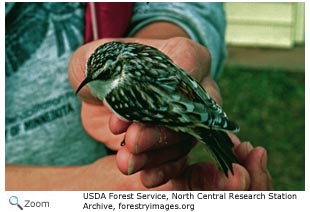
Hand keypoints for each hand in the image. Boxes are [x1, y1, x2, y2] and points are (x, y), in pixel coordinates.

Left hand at [69, 37, 214, 187]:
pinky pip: (183, 159)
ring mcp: (189, 117)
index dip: (163, 94)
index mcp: (184, 55)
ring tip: (126, 161)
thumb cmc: (106, 67)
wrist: (110, 86)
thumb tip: (118, 104)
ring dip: (157, 155)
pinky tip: (146, 177)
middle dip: (161, 132)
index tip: (127, 113)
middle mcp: (194, 88)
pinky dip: (166, 170)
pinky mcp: (178, 140)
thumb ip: (101, 67)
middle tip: (131, 141)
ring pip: (186, 141)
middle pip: (192, 113)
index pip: (190, 69)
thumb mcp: (95, 58)